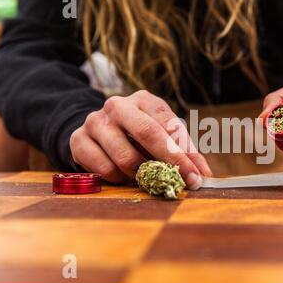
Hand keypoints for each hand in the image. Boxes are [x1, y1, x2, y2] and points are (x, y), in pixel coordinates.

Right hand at [70, 90, 211, 187]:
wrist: (97, 131)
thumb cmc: (137, 134)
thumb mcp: (161, 135)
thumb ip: (183, 151)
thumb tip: (204, 175)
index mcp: (144, 100)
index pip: (169, 125)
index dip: (185, 153)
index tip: (198, 176)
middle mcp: (118, 106)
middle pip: (148, 133)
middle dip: (170, 162)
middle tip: (184, 182)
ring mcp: (96, 122)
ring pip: (126, 158)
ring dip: (141, 174)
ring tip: (145, 175)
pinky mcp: (79, 140)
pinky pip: (105, 170)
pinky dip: (120, 179)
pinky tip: (123, 174)